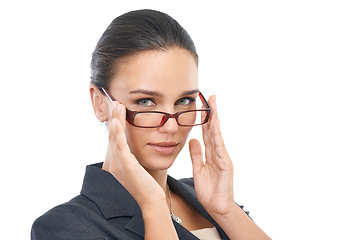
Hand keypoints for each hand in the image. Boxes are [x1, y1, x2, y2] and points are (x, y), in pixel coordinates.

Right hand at [102, 101, 165, 206]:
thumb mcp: (139, 170)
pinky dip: (118, 132)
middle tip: (114, 102)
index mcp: (118, 162)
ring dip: (115, 120)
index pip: (115, 139)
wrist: (151, 202)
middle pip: (112, 135)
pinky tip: (117, 121)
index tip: (117, 111)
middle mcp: (115, 162)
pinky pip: (120, 145)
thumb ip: (135, 160)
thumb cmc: (148, 187)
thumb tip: (138, 151)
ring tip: (116, 105)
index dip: (115, 124)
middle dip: (113, 118)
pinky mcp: (126, 165)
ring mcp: (119, 164)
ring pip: (115, 137)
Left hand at [189, 95, 234, 215]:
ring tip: (213, 104)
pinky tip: (214, 124)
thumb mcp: (198, 169)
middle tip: (209, 97)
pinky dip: (216, 134)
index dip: (203, 119)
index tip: (201, 106)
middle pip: (213, 129)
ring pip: (217, 134)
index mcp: (211, 154)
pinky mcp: (225, 163)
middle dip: (211, 113)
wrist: (217, 207)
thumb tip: (192, 140)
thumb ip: (196, 155)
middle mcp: (218, 152)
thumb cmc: (209, 190)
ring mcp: (222, 157)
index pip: (206, 133)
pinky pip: (219, 146)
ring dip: (214, 119)